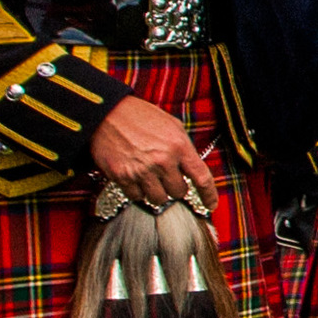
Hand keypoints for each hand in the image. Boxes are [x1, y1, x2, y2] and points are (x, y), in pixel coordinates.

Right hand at [90, 96, 216, 207]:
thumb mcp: (172, 125)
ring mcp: (142, 170)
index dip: (209, 195)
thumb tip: (191, 168)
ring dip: (156, 192)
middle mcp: (162, 160)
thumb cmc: (140, 116)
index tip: (211, 204)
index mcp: (179, 146)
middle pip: (178, 192)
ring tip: (149, 176)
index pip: (202, 177)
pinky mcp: (122, 177)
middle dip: (174, 187)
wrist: (106, 113)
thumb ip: (184, 148)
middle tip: (166, 176)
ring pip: (158, 199)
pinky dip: (138, 191)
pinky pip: (137, 197)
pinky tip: (135, 177)